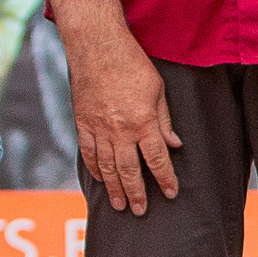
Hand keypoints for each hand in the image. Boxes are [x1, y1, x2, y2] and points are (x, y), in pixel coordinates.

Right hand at [68, 30, 179, 214]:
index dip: (165, 178)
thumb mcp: (158, 89)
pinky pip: (89, 152)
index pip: (157, 159)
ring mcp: (99, 128)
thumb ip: (164, 120)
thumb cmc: (132, 63)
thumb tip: (174, 145)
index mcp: (143, 121)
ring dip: (115, 188)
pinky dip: (95, 169)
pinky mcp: (83, 122)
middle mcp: (120, 130)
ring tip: (120, 204)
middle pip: (130, 170)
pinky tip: (101, 180)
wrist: (97, 46)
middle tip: (140, 210)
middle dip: (137, 193)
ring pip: (107, 166)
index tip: (171, 193)